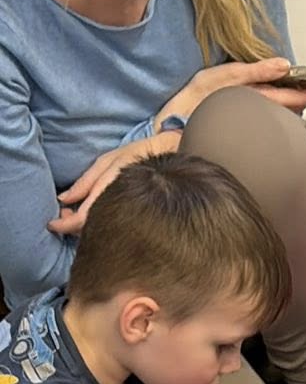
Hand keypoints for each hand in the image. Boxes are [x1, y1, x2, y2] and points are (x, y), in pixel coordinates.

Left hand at [49, 133, 179, 234]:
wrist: (175, 157)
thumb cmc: (140, 156)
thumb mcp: (110, 162)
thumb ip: (86, 182)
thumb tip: (64, 200)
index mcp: (114, 190)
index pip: (86, 215)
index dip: (68, 224)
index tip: (52, 225)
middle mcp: (123, 205)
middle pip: (93, 226)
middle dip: (74, 225)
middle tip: (61, 219)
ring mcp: (132, 213)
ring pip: (103, 227)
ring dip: (85, 224)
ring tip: (74, 215)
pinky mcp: (138, 216)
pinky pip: (113, 223)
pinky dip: (99, 221)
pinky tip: (93, 216)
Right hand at [154, 56, 305, 122]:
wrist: (167, 133)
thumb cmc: (188, 107)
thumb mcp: (218, 78)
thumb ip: (252, 72)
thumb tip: (283, 65)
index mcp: (254, 101)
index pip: (292, 96)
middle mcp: (255, 113)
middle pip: (289, 105)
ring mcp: (248, 120)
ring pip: (278, 111)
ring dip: (294, 100)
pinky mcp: (239, 123)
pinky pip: (264, 113)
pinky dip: (276, 104)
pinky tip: (279, 98)